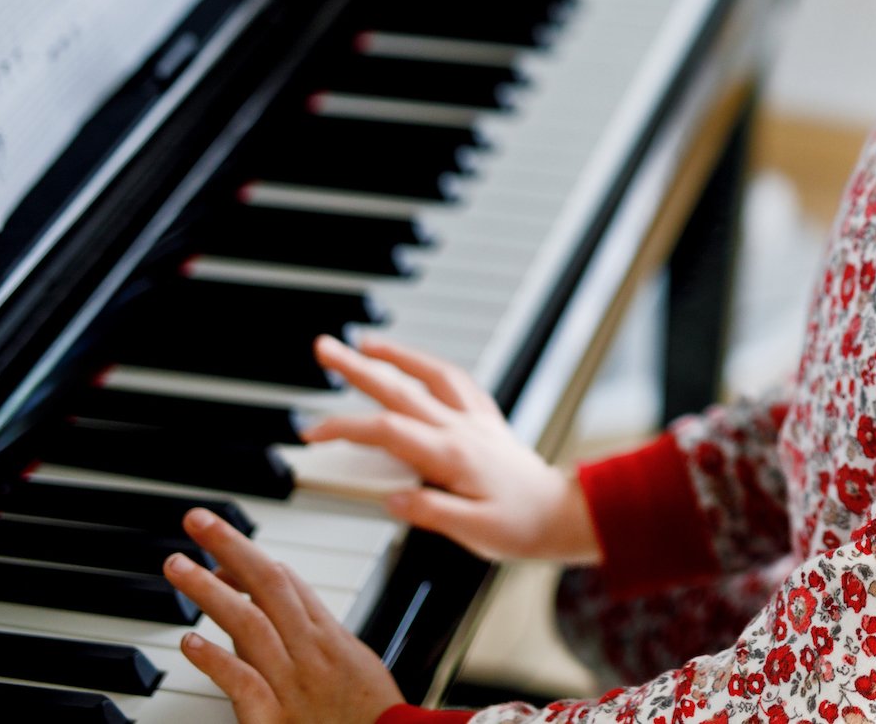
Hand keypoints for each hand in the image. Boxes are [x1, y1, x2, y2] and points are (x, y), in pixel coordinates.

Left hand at [164, 506, 402, 723]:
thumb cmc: (369, 713)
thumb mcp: (355, 662)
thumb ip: (319, 632)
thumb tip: (288, 600)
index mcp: (329, 637)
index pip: (285, 582)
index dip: (247, 557)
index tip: (217, 544)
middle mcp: (310, 651)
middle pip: (267, 586)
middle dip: (230, 547)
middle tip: (197, 520)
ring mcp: (292, 683)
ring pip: (249, 624)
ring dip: (210, 591)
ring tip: (178, 566)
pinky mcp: (274, 720)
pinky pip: (243, 683)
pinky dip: (216, 661)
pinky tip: (189, 642)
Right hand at [302, 333, 601, 562]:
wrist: (562, 514)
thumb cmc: (521, 526)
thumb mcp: (474, 532)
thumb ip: (431, 513)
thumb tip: (391, 499)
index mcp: (451, 456)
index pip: (386, 431)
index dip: (346, 427)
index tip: (313, 432)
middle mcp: (461, 429)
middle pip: (399, 390)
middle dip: (357, 368)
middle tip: (324, 348)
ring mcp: (474, 420)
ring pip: (429, 375)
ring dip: (396, 355)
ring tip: (364, 343)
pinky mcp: (486, 421)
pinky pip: (457, 382)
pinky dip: (432, 366)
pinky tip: (417, 363)